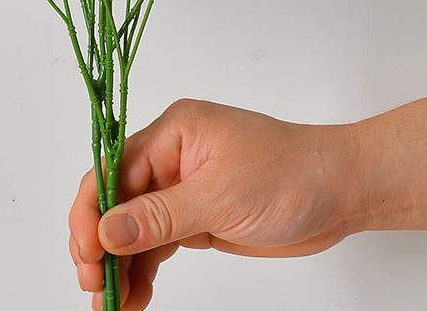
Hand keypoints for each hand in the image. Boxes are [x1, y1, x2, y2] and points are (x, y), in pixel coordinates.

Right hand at [68, 98, 356, 310]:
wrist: (338, 191)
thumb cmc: (289, 174)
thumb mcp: (221, 196)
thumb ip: (161, 216)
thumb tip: (107, 230)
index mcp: (172, 133)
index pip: (113, 167)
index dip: (92, 209)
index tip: (87, 251)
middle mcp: (170, 156)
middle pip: (116, 199)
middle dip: (100, 242)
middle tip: (96, 284)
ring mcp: (181, 188)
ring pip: (133, 227)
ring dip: (119, 263)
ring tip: (112, 302)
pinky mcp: (195, 216)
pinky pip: (156, 242)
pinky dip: (142, 269)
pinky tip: (134, 296)